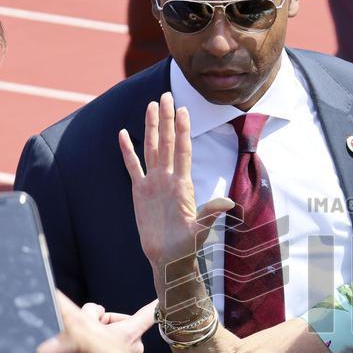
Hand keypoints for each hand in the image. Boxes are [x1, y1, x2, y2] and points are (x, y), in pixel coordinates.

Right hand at [118, 93, 233, 282]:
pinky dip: (128, 151)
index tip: (184, 109)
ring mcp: (154, 183)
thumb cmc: (187, 246)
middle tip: (166, 95)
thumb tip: (228, 203)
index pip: (183, 150)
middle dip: (167, 119)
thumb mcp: (200, 229)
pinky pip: (133, 166)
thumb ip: (210, 213)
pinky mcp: (140, 191)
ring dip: (152, 127)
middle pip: (167, 142)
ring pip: (152, 148)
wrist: (168, 257)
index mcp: (183, 184)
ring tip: (151, 106)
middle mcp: (169, 179)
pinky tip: (123, 133)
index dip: (183, 130)